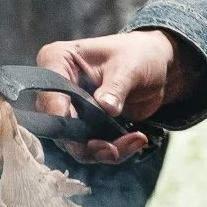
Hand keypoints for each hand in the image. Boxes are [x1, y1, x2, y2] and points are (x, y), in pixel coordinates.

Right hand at [35, 30, 193, 163]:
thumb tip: (106, 108)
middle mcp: (58, 88)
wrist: (158, 68)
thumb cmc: (139, 55)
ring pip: (74, 143)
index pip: (49, 93)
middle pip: (58, 126)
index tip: (84, 128)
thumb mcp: (129, 67)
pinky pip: (91, 148)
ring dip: (103, 151)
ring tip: (135, 141)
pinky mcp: (85, 127)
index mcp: (57, 61)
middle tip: (114, 149)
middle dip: (86, 143)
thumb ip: (115, 87)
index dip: (61, 116)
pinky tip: (136, 140)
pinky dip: (114, 150)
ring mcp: (71, 110)